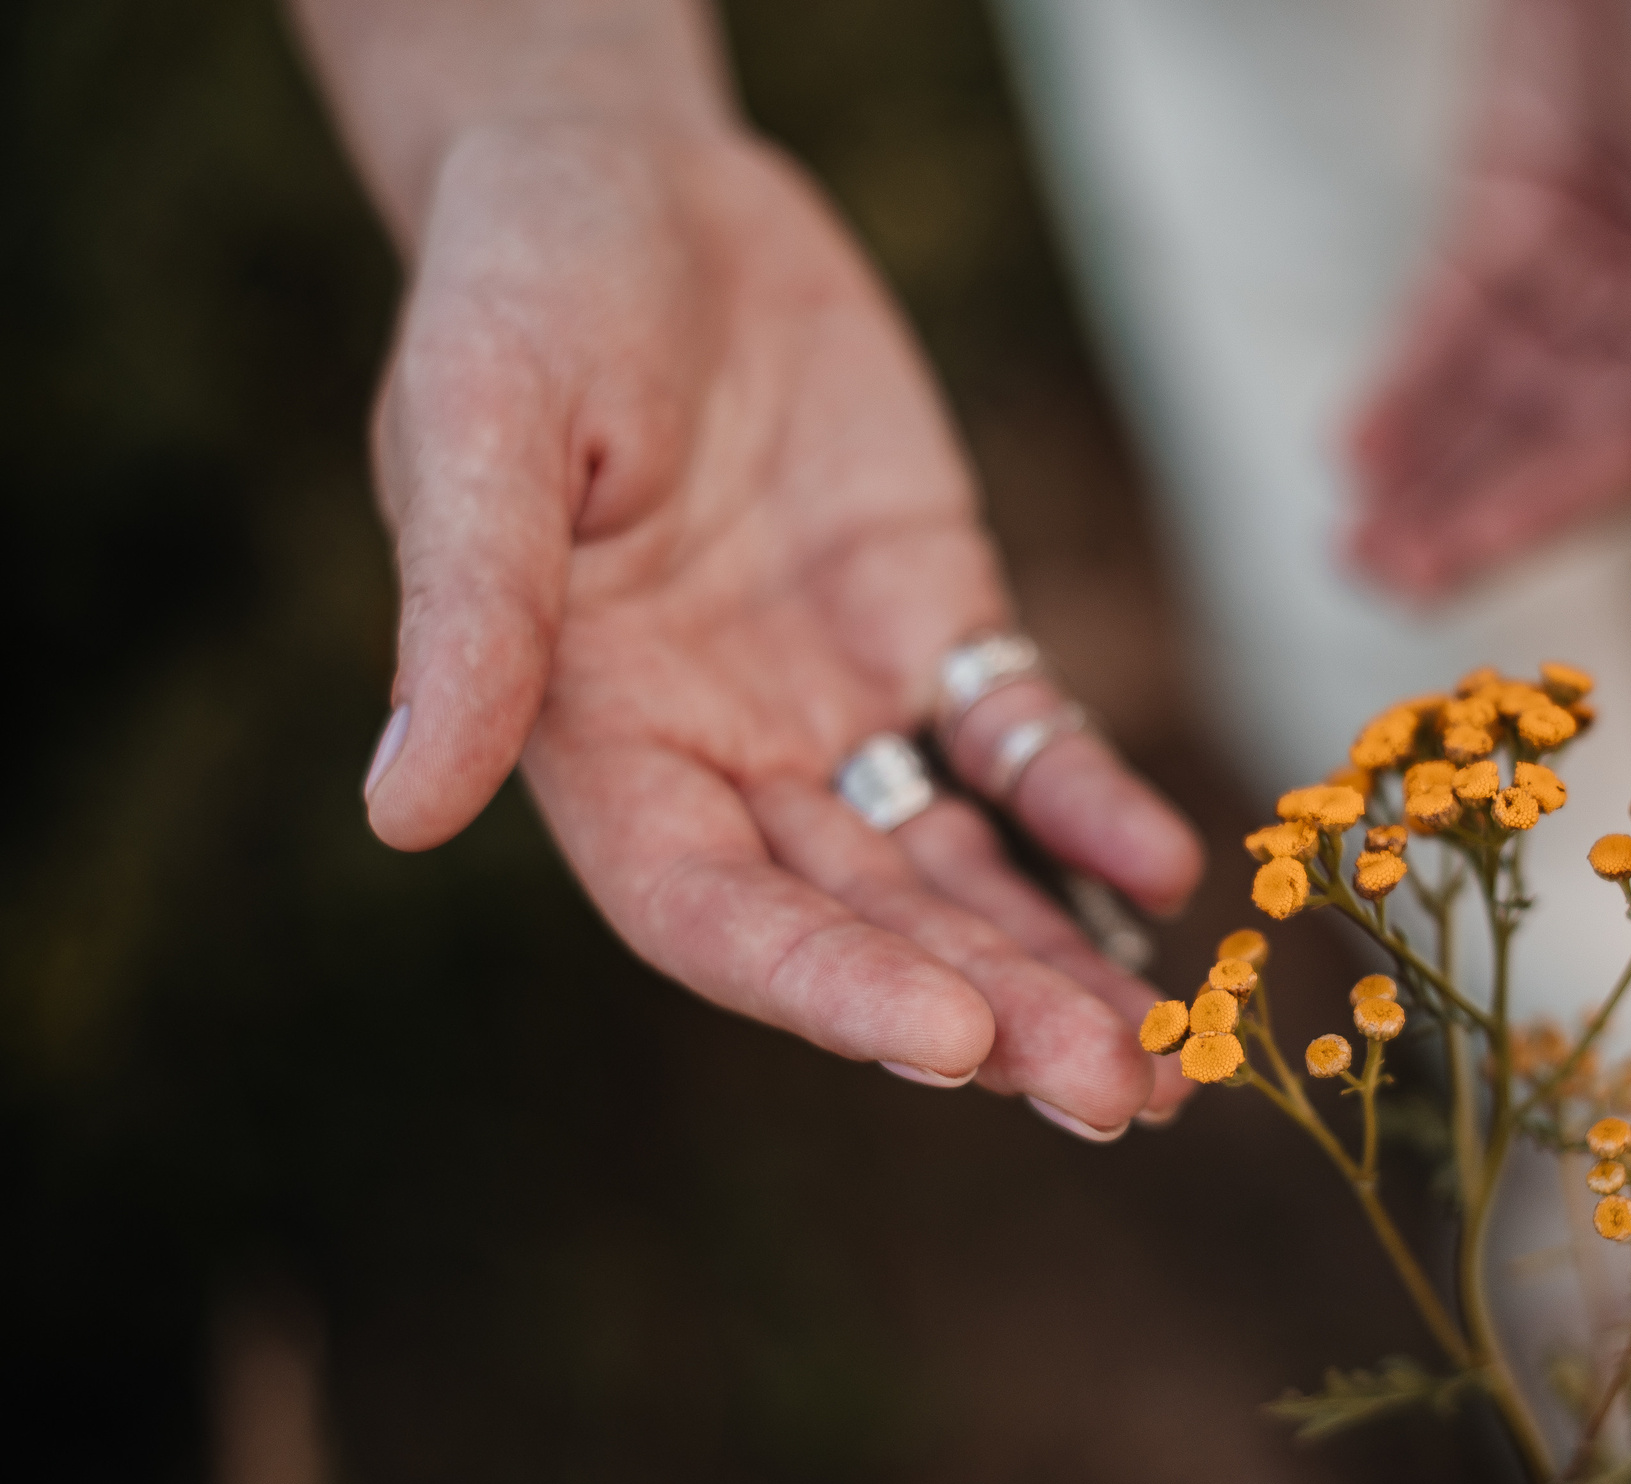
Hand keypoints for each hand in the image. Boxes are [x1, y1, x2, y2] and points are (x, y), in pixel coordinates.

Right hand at [360, 118, 1200, 1135]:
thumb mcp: (479, 432)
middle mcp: (726, 755)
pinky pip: (1022, 739)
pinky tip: (1165, 869)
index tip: (951, 1043)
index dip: (825, 985)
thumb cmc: (523, 290)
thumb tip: (401, 808)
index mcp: (598, 743)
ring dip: (1062, 960)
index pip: (711, 914)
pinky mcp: (933, 622)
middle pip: (867, 923)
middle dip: (992, 1013)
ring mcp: (839, 701)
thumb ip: (473, 620)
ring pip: (962, 868)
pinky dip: (1092, 805)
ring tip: (1174, 1060)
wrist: (641, 182)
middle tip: (1123, 1099)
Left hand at [1347, 0, 1630, 596]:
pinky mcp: (1516, 216)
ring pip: (1501, 395)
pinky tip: (1356, 447)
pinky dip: (1409, 384)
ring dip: (1431, 468)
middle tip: (1381, 575)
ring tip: (1353, 542)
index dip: (1545, 506)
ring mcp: (1592, 266)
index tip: (1455, 560)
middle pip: (1561, 436)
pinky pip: (1457, 324)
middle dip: (1472, 509)